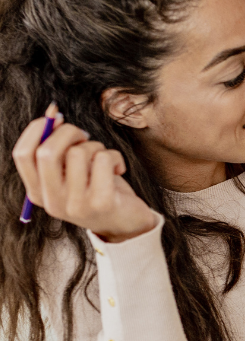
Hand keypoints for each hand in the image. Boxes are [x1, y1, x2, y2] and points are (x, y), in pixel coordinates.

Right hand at [11, 115, 156, 242]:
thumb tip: (53, 115)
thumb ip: (58, 151)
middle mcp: (52, 202)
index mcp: (37, 193)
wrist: (126, 224)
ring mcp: (76, 205)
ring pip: (79, 153)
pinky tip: (118, 170)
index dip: (37, 129)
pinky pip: (104, 160)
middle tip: (84, 136)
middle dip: (68, 132)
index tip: (55, 119)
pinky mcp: (102, 203)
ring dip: (96, 147)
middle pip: (47, 152)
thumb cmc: (97, 190)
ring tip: (104, 160)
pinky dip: (115, 157)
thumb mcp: (70, 174)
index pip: (22, 155)